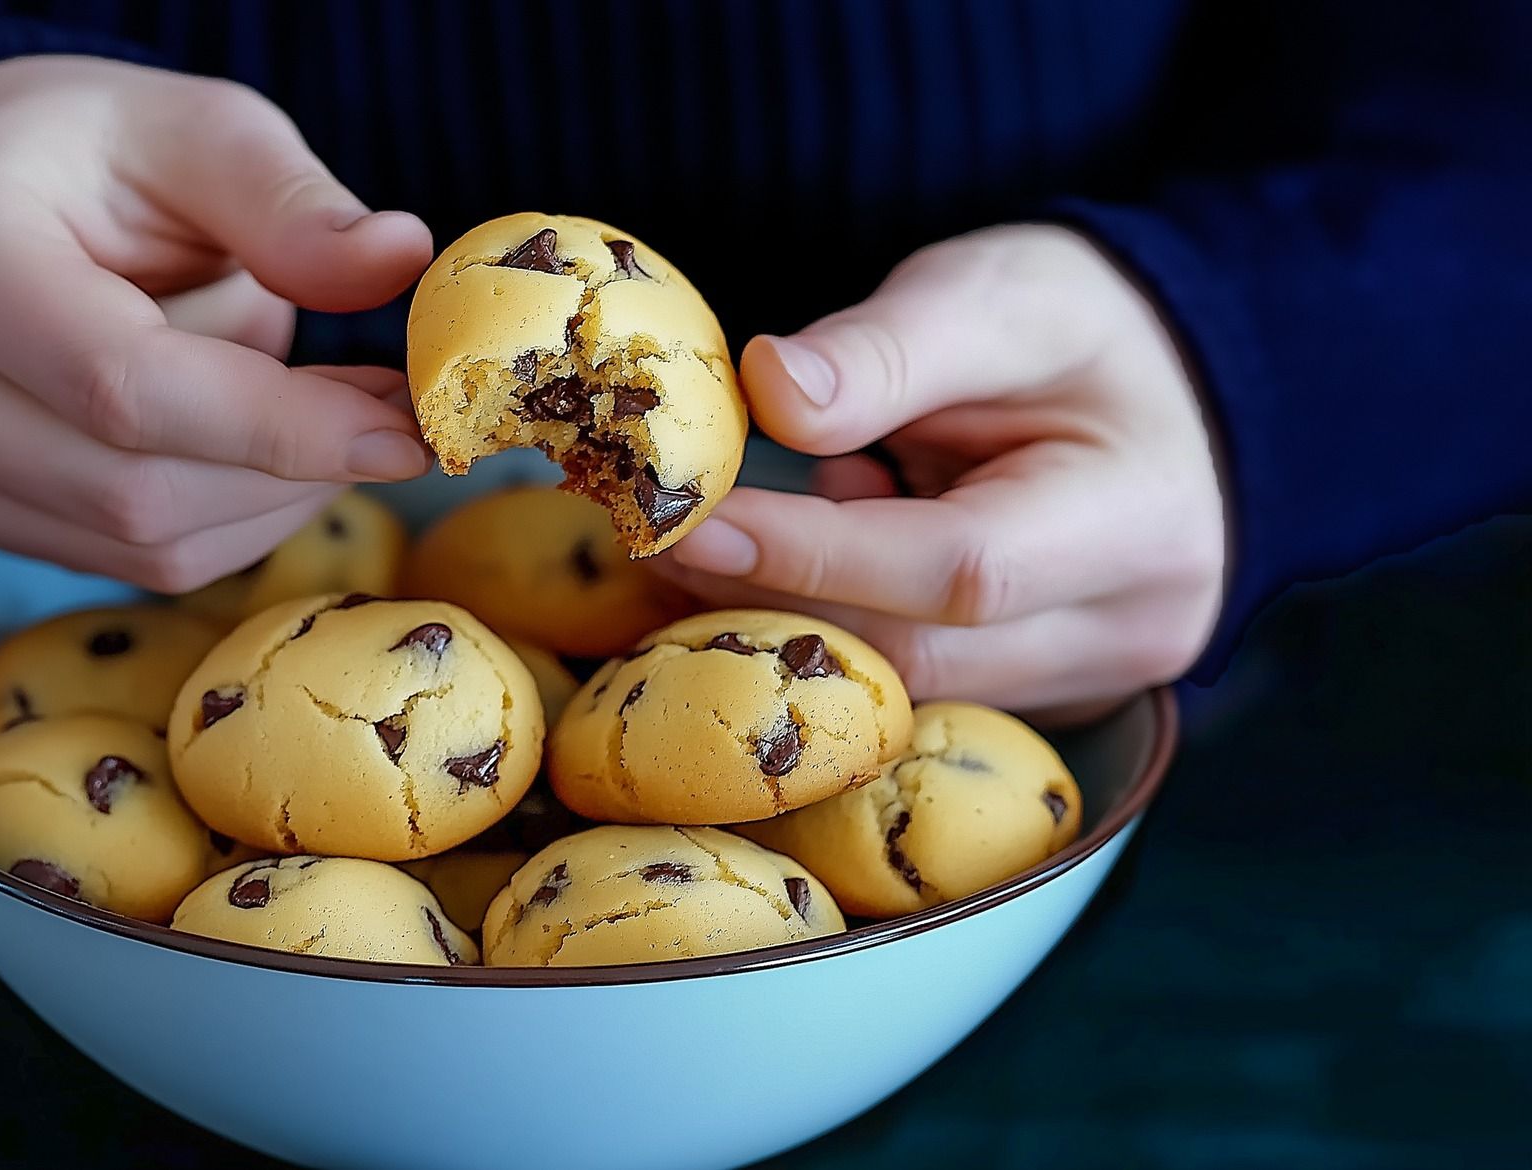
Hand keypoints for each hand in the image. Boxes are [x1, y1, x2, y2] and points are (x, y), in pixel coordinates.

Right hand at [0, 56, 434, 590]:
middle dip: (291, 466)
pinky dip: (223, 514)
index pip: (125, 388)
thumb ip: (290, 202)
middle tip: (386, 412)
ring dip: (266, 494)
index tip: (401, 431)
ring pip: (140, 541)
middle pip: (136, 489)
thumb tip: (399, 260)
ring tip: (315, 406)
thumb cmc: (87, 152)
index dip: (278, 426)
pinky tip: (253, 443)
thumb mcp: (195, 128)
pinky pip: (123, 557)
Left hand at [655, 225, 1225, 720]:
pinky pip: (914, 689)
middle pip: (917, 655)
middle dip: (771, 599)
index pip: (956, 568)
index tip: (691, 520)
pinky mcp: (1041, 698)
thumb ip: (888, 349)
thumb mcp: (1001, 297)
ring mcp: (1089, 682)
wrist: (1184, 394)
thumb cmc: (1091, 332)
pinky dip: (835, 631)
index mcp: (1137, 521)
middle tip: (659, 541)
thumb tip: (768, 389)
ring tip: (720, 540)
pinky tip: (796, 565)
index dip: (811, 553)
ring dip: (791, 621)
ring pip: (903, 690)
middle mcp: (1127, 631)